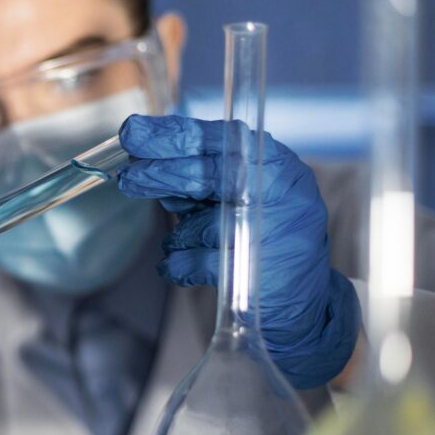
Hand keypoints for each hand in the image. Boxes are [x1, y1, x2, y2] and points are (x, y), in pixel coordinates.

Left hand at [116, 114, 360, 388]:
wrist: (304, 301)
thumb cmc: (263, 238)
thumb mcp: (238, 198)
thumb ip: (200, 182)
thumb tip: (148, 167)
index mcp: (275, 164)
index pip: (222, 138)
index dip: (174, 134)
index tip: (134, 132)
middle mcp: (280, 193)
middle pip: (212, 174)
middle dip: (163, 174)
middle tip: (130, 178)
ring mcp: (272, 234)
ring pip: (202, 224)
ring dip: (180, 234)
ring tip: (182, 241)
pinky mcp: (255, 274)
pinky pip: (196, 262)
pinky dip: (177, 263)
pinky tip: (177, 264)